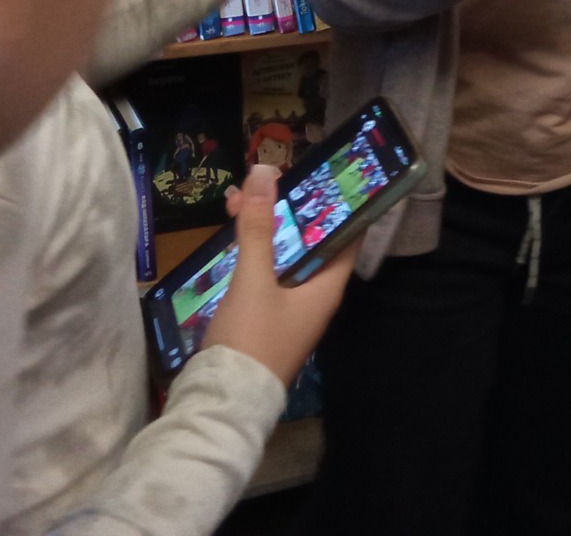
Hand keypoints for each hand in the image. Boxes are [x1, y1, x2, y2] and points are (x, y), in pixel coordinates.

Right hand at [203, 164, 355, 383]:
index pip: (347, 236)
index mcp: (326, 287)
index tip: (325, 172)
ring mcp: (290, 309)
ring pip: (284, 255)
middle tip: (267, 179)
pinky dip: (255, 249)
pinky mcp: (266, 317)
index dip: (340, 203)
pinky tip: (234, 233)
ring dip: (267, 227)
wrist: (223, 400)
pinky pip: (267, 272)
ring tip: (240, 197)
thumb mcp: (253, 278)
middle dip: (289, 209)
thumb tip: (265, 171)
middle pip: (309, 242)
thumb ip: (258, 226)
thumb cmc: (251, 337)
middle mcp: (315, 297)